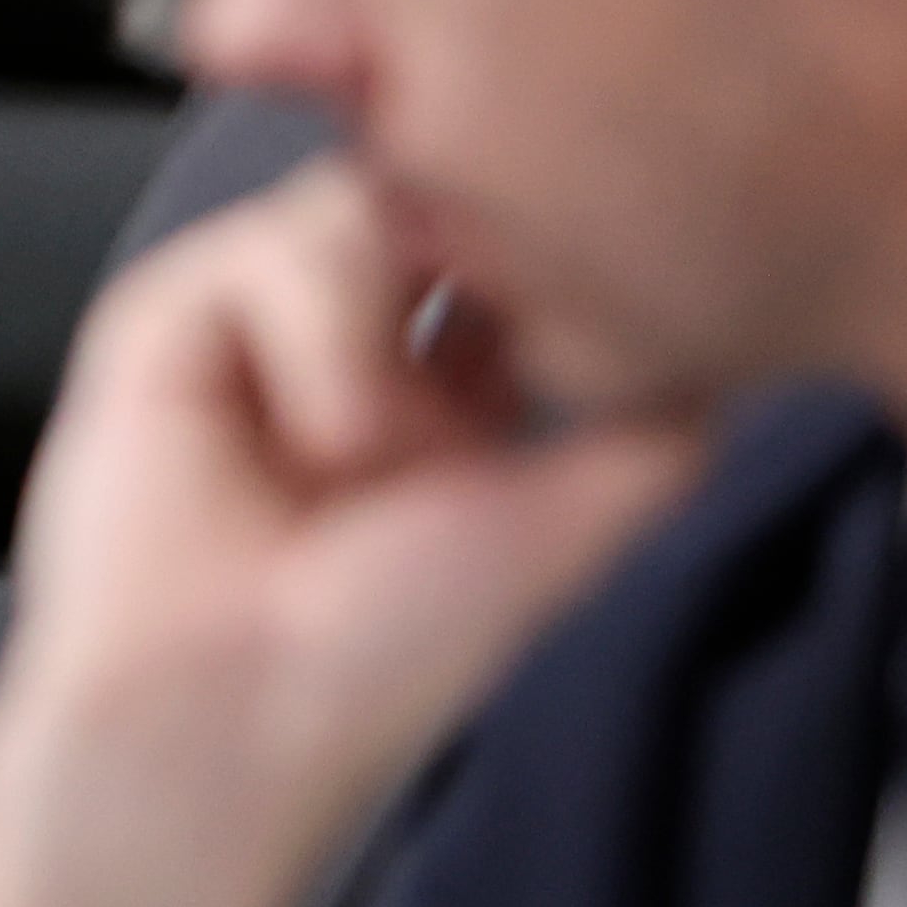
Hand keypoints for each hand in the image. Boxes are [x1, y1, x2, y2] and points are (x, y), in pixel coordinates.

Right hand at [0, 158, 706, 906]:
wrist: (233, 706)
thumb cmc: (380, 657)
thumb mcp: (570, 526)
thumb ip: (656, 429)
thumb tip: (732, 343)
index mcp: (456, 398)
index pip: (514, 258)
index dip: (552, 246)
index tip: (593, 271)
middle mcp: (362, 348)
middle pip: (434, 199)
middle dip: (466, 248)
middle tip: (484, 335)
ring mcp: (267, 327)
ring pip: (356, 206)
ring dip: (379, 328)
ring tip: (362, 458)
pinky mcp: (175, 316)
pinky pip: (269, 247)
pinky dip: (310, 335)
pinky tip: (305, 439)